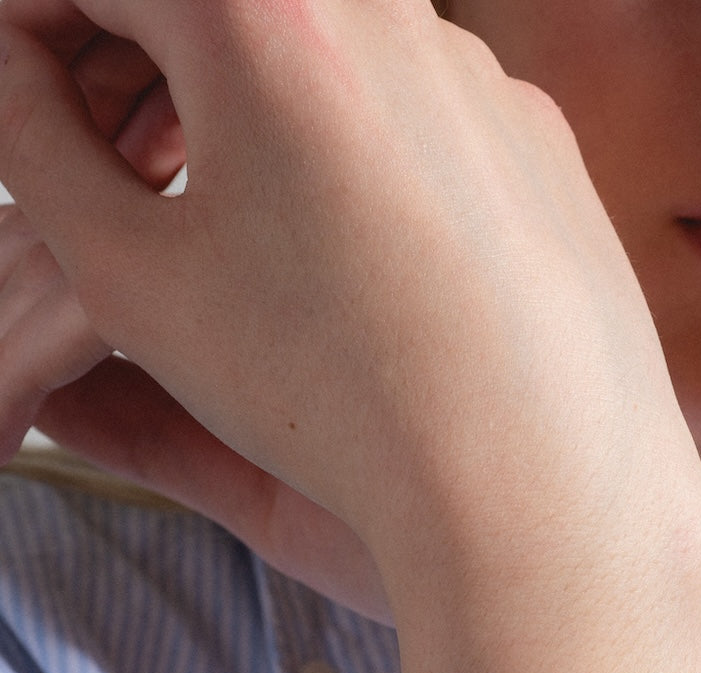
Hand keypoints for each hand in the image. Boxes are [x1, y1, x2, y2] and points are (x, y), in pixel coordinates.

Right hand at [0, 0, 697, 568]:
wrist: (538, 486)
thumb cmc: (337, 397)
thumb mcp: (136, 280)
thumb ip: (42, 149)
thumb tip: (23, 81)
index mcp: (265, 10)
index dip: (32, 23)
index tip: (21, 87)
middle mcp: (390, 13)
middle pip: (220, 0)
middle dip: (134, 53)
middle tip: (97, 144)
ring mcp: (481, 76)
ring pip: (324, 54)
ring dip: (246, 102)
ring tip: (212, 196)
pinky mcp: (540, 145)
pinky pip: (417, 116)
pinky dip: (353, 150)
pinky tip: (344, 244)